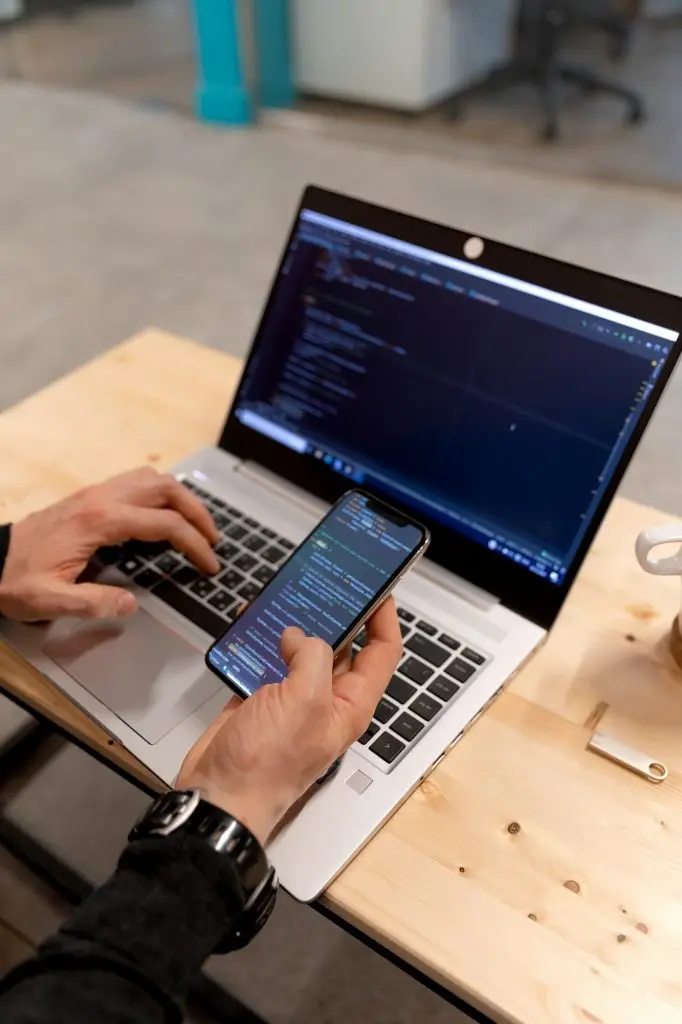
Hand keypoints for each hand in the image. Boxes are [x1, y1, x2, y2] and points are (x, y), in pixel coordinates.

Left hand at [0, 467, 219, 621]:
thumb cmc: (16, 580)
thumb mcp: (50, 601)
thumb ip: (92, 603)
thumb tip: (130, 604)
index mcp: (99, 522)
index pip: (164, 524)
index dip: (194, 545)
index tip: (209, 565)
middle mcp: (101, 498)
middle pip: (166, 489)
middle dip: (198, 513)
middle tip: (213, 540)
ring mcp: (96, 492)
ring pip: (152, 479)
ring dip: (181, 498)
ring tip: (196, 525)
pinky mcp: (90, 495)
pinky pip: (137, 482)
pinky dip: (161, 494)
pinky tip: (164, 515)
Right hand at [177, 600, 401, 843]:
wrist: (218, 797)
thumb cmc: (266, 765)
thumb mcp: (303, 702)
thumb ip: (311, 659)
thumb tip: (299, 636)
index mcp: (350, 705)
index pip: (382, 653)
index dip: (384, 618)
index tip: (379, 587)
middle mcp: (326, 701)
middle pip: (341, 646)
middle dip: (335, 613)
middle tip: (326, 581)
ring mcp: (292, 700)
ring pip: (300, 650)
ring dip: (293, 624)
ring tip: (285, 595)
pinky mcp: (259, 700)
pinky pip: (266, 660)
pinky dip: (258, 641)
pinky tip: (249, 623)